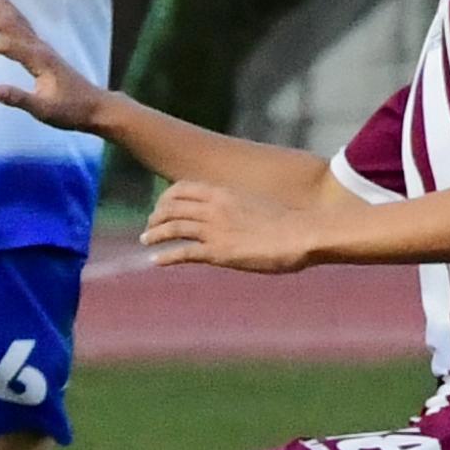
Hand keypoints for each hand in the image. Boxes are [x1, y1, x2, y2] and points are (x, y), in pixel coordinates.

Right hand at [0, 0, 108, 134]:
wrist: (94, 107)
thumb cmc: (70, 111)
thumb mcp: (44, 110)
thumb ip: (20, 99)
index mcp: (38, 58)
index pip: (4, 45)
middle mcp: (39, 46)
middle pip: (6, 25)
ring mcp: (41, 46)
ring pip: (13, 20)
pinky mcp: (41, 50)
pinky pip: (22, 24)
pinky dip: (9, 11)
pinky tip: (2, 2)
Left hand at [141, 177, 321, 274]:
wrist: (303, 233)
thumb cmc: (289, 223)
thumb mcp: (258, 206)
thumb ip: (241, 208)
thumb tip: (239, 215)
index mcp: (224, 193)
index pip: (182, 188)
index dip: (166, 198)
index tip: (162, 206)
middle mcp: (214, 208)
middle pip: (171, 207)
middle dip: (156, 216)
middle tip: (150, 226)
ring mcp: (215, 229)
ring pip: (172, 227)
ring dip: (154, 234)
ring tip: (146, 240)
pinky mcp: (219, 252)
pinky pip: (183, 252)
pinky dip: (165, 256)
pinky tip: (156, 261)